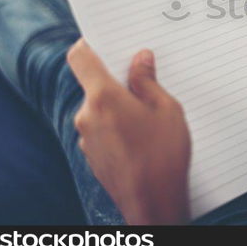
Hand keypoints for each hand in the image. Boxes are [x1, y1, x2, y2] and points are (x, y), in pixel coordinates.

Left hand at [67, 39, 190, 224]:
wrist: (153, 204)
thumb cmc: (163, 155)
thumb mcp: (166, 109)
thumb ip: (147, 81)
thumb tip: (140, 59)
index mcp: (103, 97)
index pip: (80, 57)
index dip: (91, 44)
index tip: (107, 41)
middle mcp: (87, 115)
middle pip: (94, 84)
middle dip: (119, 81)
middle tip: (147, 82)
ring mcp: (86, 138)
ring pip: (100, 109)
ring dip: (120, 106)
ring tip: (150, 116)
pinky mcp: (92, 156)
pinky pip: (102, 130)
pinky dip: (118, 126)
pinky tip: (143, 137)